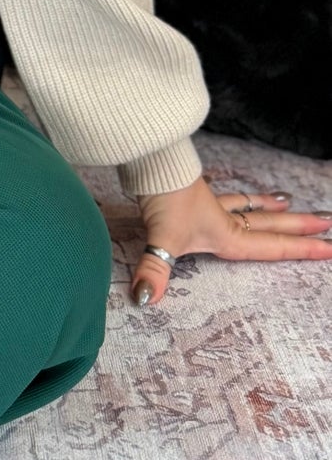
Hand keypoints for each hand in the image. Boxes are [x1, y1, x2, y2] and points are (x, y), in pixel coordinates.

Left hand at [130, 176, 331, 306]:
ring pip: (248, 205)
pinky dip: (234, 195)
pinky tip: (230, 191)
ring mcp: (210, 203)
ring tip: (287, 201)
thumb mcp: (162, 238)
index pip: (273, 246)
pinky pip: (223, 195)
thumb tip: (146, 299)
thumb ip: (155, 271)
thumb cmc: (163, 199)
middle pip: (270, 223)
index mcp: (228, 234)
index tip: (330, 247)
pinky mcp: (194, 192)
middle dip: (300, 226)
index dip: (302, 249)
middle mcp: (225, 219)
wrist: (150, 161)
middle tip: (327, 221)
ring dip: (268, 205)